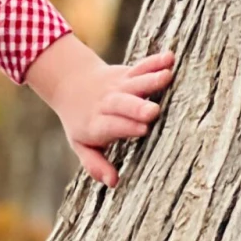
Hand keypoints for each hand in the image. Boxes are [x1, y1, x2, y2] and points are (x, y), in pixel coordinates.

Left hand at [24, 32, 175, 186]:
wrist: (70, 84)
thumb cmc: (82, 122)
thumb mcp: (81, 144)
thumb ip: (94, 164)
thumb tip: (113, 182)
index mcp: (98, 123)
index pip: (112, 125)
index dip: (126, 126)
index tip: (143, 129)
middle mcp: (109, 102)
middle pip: (123, 104)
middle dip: (137, 107)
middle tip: (153, 111)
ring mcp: (119, 86)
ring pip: (135, 83)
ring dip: (151, 80)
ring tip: (167, 76)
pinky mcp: (127, 74)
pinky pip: (141, 67)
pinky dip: (155, 62)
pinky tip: (170, 57)